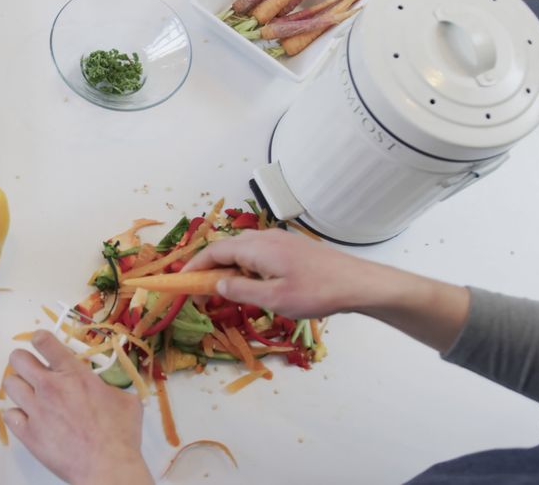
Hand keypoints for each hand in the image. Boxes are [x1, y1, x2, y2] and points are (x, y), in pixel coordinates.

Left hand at [3, 331, 152, 484]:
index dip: (40, 339)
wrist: (107, 467)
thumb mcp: (126, 401)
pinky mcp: (28, 433)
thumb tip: (108, 389)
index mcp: (74, 374)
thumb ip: (110, 388)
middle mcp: (50, 387)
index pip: (44, 342)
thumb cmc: (121, 435)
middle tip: (32, 369)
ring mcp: (36, 410)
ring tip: (29, 394)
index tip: (41, 343)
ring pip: (10, 384)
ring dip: (19, 386)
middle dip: (23, 360)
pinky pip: (9, 414)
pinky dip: (17, 415)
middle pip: (18, 359)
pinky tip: (28, 418)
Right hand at [184, 229, 469, 351]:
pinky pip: (257, 254)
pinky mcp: (290, 248)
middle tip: (200, 291)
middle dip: (209, 268)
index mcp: (257, 248)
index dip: (194, 266)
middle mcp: (265, 238)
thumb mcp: (274, 299)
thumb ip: (241, 290)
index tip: (180, 281)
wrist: (358, 283)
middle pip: (226, 249)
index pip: (215, 252)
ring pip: (242, 251)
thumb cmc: (317, 292)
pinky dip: (244, 267)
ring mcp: (279, 241)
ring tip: (223, 292)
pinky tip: (252, 285)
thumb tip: (217, 284)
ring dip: (228, 269)